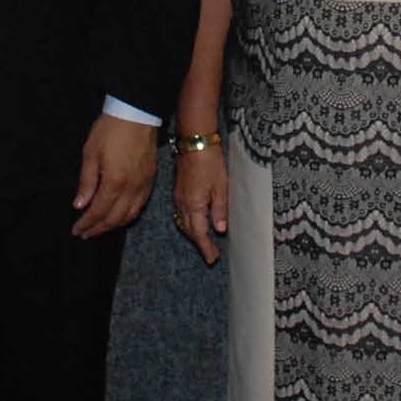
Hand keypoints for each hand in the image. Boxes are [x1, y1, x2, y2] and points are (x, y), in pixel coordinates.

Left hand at [72, 114, 157, 237]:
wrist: (137, 113)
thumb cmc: (110, 130)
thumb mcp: (90, 153)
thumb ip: (86, 182)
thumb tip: (80, 205)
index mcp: (115, 182)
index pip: (99, 211)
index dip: (87, 223)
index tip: (77, 230)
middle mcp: (132, 188)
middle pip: (115, 218)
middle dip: (99, 229)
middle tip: (86, 233)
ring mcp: (144, 184)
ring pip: (130, 215)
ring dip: (114, 225)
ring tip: (101, 228)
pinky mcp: (151, 179)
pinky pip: (141, 205)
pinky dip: (129, 215)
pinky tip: (120, 215)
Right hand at [172, 146, 228, 264]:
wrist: (195, 141)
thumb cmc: (210, 161)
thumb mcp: (221, 186)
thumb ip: (220, 209)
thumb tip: (220, 229)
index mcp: (194, 204)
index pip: (199, 233)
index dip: (206, 247)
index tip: (212, 258)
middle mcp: (183, 203)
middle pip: (189, 231)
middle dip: (200, 243)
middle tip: (211, 253)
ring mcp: (179, 197)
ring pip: (183, 222)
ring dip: (194, 233)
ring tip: (206, 240)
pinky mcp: (179, 190)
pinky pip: (182, 213)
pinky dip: (190, 222)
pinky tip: (198, 221)